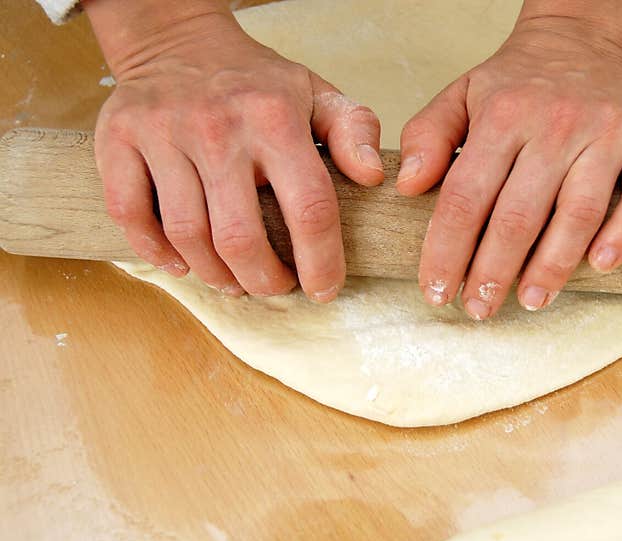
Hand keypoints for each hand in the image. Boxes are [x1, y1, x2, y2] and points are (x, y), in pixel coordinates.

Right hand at [86, 0, 382, 298]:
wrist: (177, 40)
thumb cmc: (255, 82)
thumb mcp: (316, 94)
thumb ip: (353, 131)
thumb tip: (373, 177)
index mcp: (275, 118)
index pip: (309, 208)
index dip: (320, 262)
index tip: (324, 289)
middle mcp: (217, 125)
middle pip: (240, 237)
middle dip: (263, 280)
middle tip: (274, 288)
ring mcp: (162, 131)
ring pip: (187, 235)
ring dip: (215, 275)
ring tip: (234, 282)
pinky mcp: (117, 138)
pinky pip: (130, 214)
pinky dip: (155, 252)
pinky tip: (182, 263)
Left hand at [397, 6, 621, 318]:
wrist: (581, 40)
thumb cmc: (516, 83)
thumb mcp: (460, 95)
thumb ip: (428, 137)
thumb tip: (410, 188)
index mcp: (503, 116)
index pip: (466, 197)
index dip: (447, 251)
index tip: (436, 290)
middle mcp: (556, 124)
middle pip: (519, 215)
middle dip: (494, 271)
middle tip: (478, 308)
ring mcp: (606, 133)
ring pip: (578, 212)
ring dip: (553, 266)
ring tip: (530, 301)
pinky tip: (601, 265)